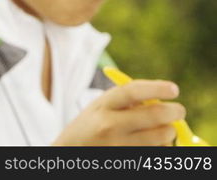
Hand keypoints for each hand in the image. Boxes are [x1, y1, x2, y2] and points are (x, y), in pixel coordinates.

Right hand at [54, 80, 185, 145]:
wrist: (70, 152)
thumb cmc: (90, 126)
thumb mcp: (100, 106)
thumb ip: (126, 99)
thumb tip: (162, 98)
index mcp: (102, 106)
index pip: (133, 91)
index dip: (157, 88)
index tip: (173, 89)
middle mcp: (110, 126)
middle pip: (155, 115)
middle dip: (174, 112)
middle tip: (178, 111)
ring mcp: (120, 146)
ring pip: (161, 136)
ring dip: (166, 132)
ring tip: (157, 130)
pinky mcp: (128, 161)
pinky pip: (157, 152)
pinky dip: (160, 147)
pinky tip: (147, 144)